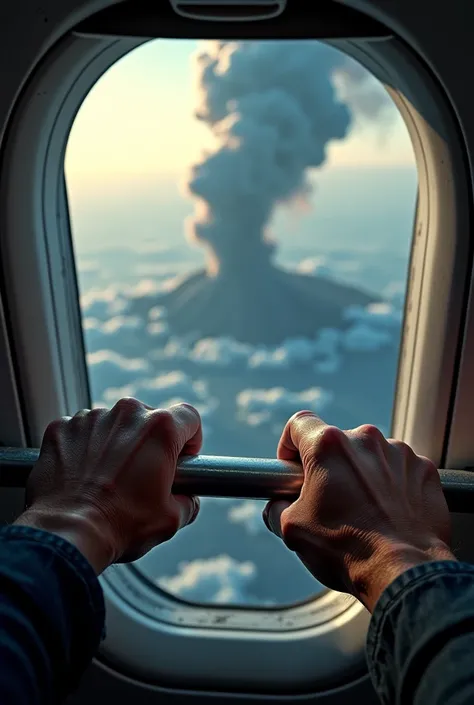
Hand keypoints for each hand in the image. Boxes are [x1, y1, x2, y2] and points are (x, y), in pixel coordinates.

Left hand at [15, 399, 201, 573]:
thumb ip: (187, 500)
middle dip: (147, 443)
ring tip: (107, 478)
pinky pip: (81, 432)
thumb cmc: (120, 524)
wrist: (67, 533)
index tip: (179, 458)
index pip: (188, 417)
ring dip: (114, 444)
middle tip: (140, 476)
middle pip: (147, 419)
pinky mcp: (62, 427)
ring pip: (113, 424)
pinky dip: (83, 448)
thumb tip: (185, 498)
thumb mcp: (171, 519)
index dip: (189, 439)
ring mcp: (91, 417)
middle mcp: (126, 413)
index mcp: (160, 428)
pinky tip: (83, 475)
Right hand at [263, 412, 455, 611]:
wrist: (402, 571)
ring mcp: (398, 452)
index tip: (293, 466)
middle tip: (329, 499)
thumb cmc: (345, 549)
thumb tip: (277, 504)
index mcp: (328, 446)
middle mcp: (365, 439)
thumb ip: (277, 506)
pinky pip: (401, 469)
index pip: (299, 423)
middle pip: (338, 442)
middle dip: (331, 466)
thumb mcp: (292, 529)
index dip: (290, 444)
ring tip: (364, 510)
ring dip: (363, 474)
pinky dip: (393, 485)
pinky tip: (389, 512)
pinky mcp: (424, 469)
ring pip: (370, 455)